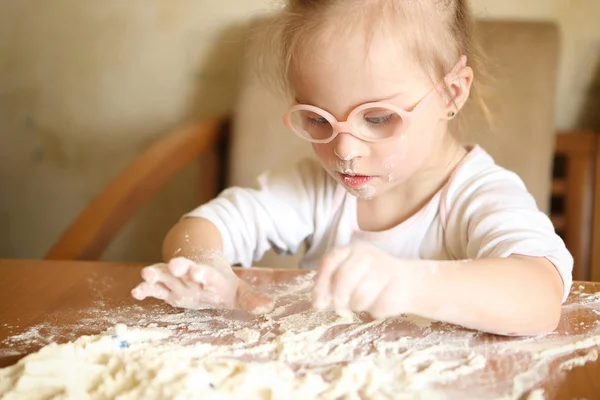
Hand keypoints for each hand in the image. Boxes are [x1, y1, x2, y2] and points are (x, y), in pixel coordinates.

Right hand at [131, 256, 273, 313]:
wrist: (202, 264)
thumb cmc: (222, 283)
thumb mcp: (238, 291)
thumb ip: (251, 299)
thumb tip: (270, 307)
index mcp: (210, 276)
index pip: (207, 274)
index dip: (202, 272)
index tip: (198, 270)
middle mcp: (191, 276)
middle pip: (184, 271)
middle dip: (179, 268)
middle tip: (175, 264)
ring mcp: (177, 280)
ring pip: (165, 275)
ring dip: (156, 275)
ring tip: (145, 275)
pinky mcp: (166, 288)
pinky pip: (154, 288)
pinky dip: (145, 290)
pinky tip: (136, 293)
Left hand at [312, 241, 417, 318]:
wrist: (409, 281)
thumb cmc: (371, 279)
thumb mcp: (348, 274)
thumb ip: (331, 283)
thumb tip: (318, 303)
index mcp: (351, 249)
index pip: (329, 262)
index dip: (321, 284)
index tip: (318, 303)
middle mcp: (367, 255)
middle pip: (343, 278)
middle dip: (338, 298)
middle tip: (339, 308)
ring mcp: (383, 269)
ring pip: (359, 296)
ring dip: (357, 306)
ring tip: (363, 302)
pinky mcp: (397, 286)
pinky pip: (376, 306)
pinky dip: (374, 310)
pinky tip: (379, 302)